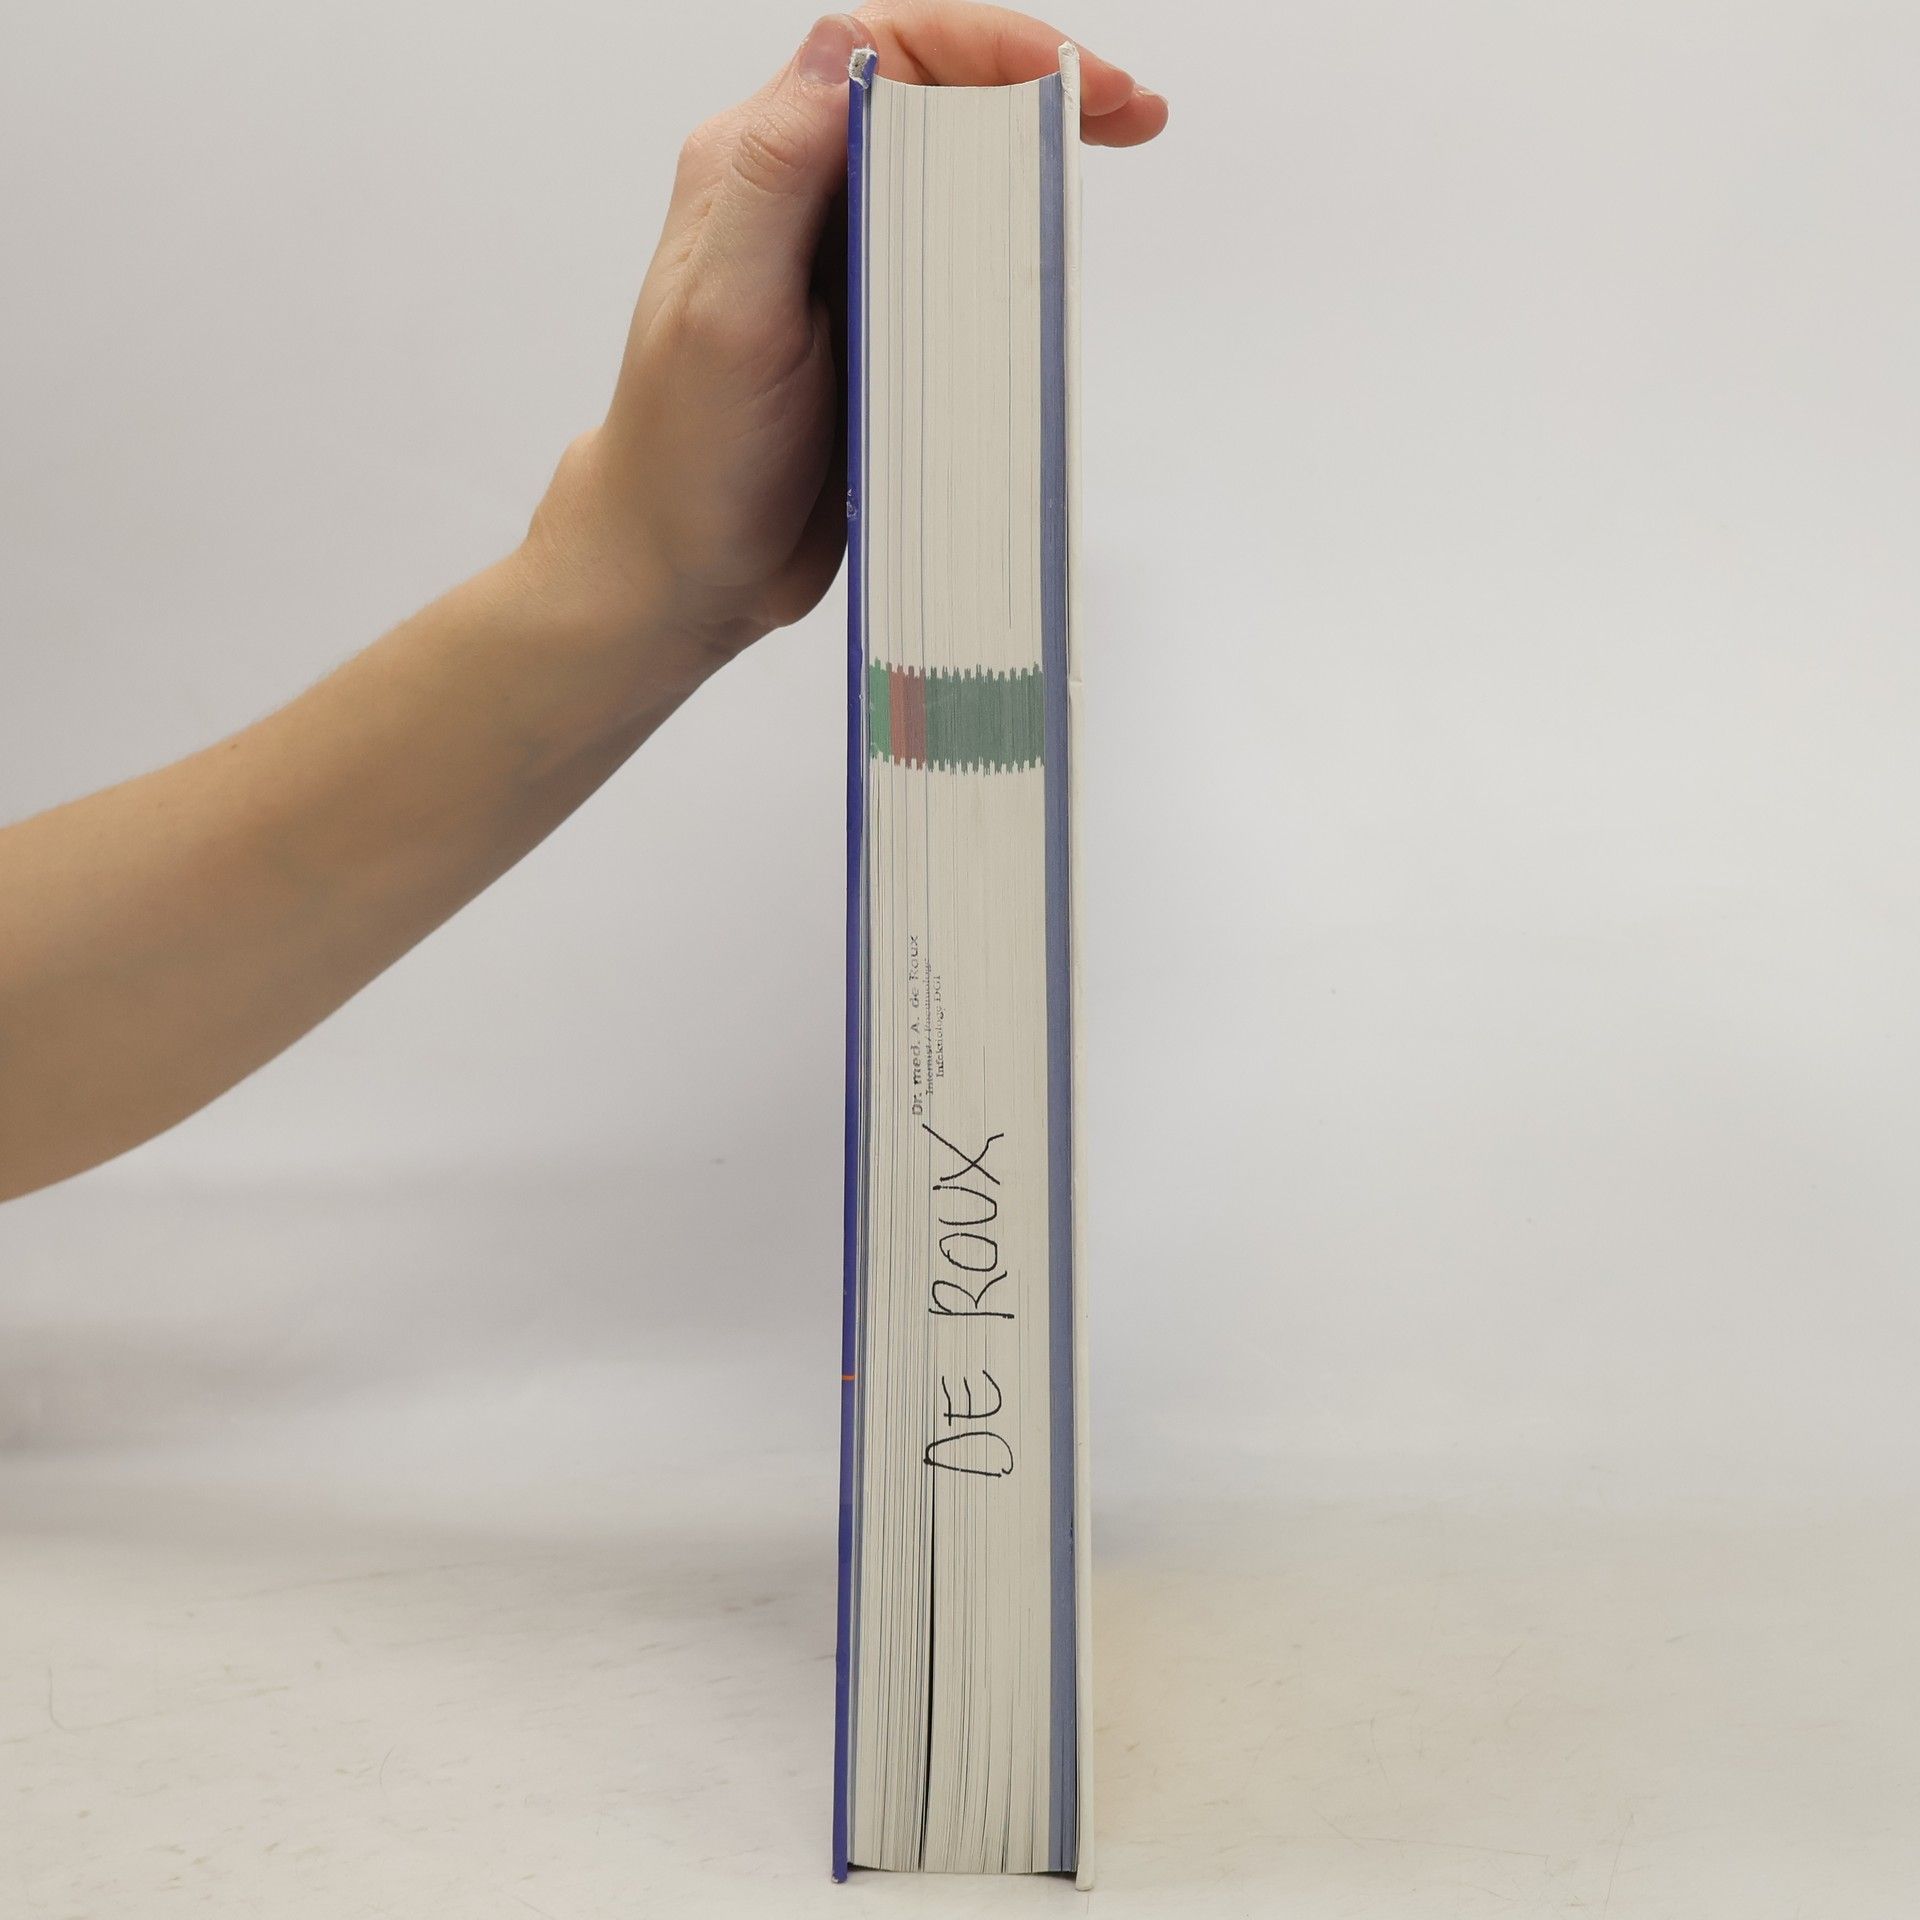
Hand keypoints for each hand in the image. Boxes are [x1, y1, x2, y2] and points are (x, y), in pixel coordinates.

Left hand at [524, 4, 1166, 696]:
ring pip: (952, 181)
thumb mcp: (726, 311)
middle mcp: (801, 201)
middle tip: (1130, 117)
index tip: (1073, 82)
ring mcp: (840, 267)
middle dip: (1035, 92)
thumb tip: (850, 51)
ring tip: (1108, 172)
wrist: (683, 569)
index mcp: (758, 167)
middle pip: (936, 103)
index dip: (990, 49)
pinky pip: (955, 267)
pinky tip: (1054, 265)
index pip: (888, 54)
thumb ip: (776, 176)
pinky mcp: (873, 331)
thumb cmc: (686, 453)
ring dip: (1034, 166)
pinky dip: (1013, 250)